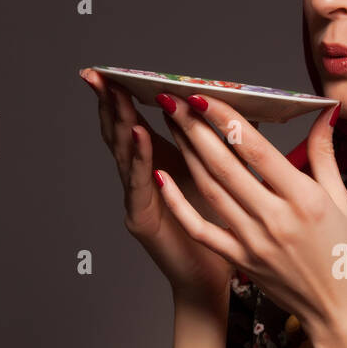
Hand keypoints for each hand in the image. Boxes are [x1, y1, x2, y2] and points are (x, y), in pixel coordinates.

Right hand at [80, 68, 244, 307]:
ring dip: (120, 123)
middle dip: (110, 102)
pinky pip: (138, 185)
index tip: (118, 69)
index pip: (137, 121)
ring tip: (116, 95)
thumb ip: (229, 144)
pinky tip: (139, 136)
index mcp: (158, 164)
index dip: (126, 96)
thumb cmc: (217, 230)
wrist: (209, 279)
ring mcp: (137, 198)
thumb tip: (245, 108)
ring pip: (124, 155)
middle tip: (101, 74)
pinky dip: (138, 159)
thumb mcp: (223, 179)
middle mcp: (141, 178)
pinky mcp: (141, 219)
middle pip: (120, 133)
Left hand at [149, 91, 346, 335]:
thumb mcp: (344, 201)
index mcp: (305, 200)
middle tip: (171, 99)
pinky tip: (162, 179)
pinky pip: (202, 229)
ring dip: (186, 154)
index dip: (225, 120)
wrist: (343, 312)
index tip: (203, 95)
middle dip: (194, 128)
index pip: (256, 150)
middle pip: (224, 165)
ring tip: (169, 124)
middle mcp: (276, 220)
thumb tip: (325, 112)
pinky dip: (178, 204)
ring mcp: (254, 243)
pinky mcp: (241, 261)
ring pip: (210, 190)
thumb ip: (324, 155)